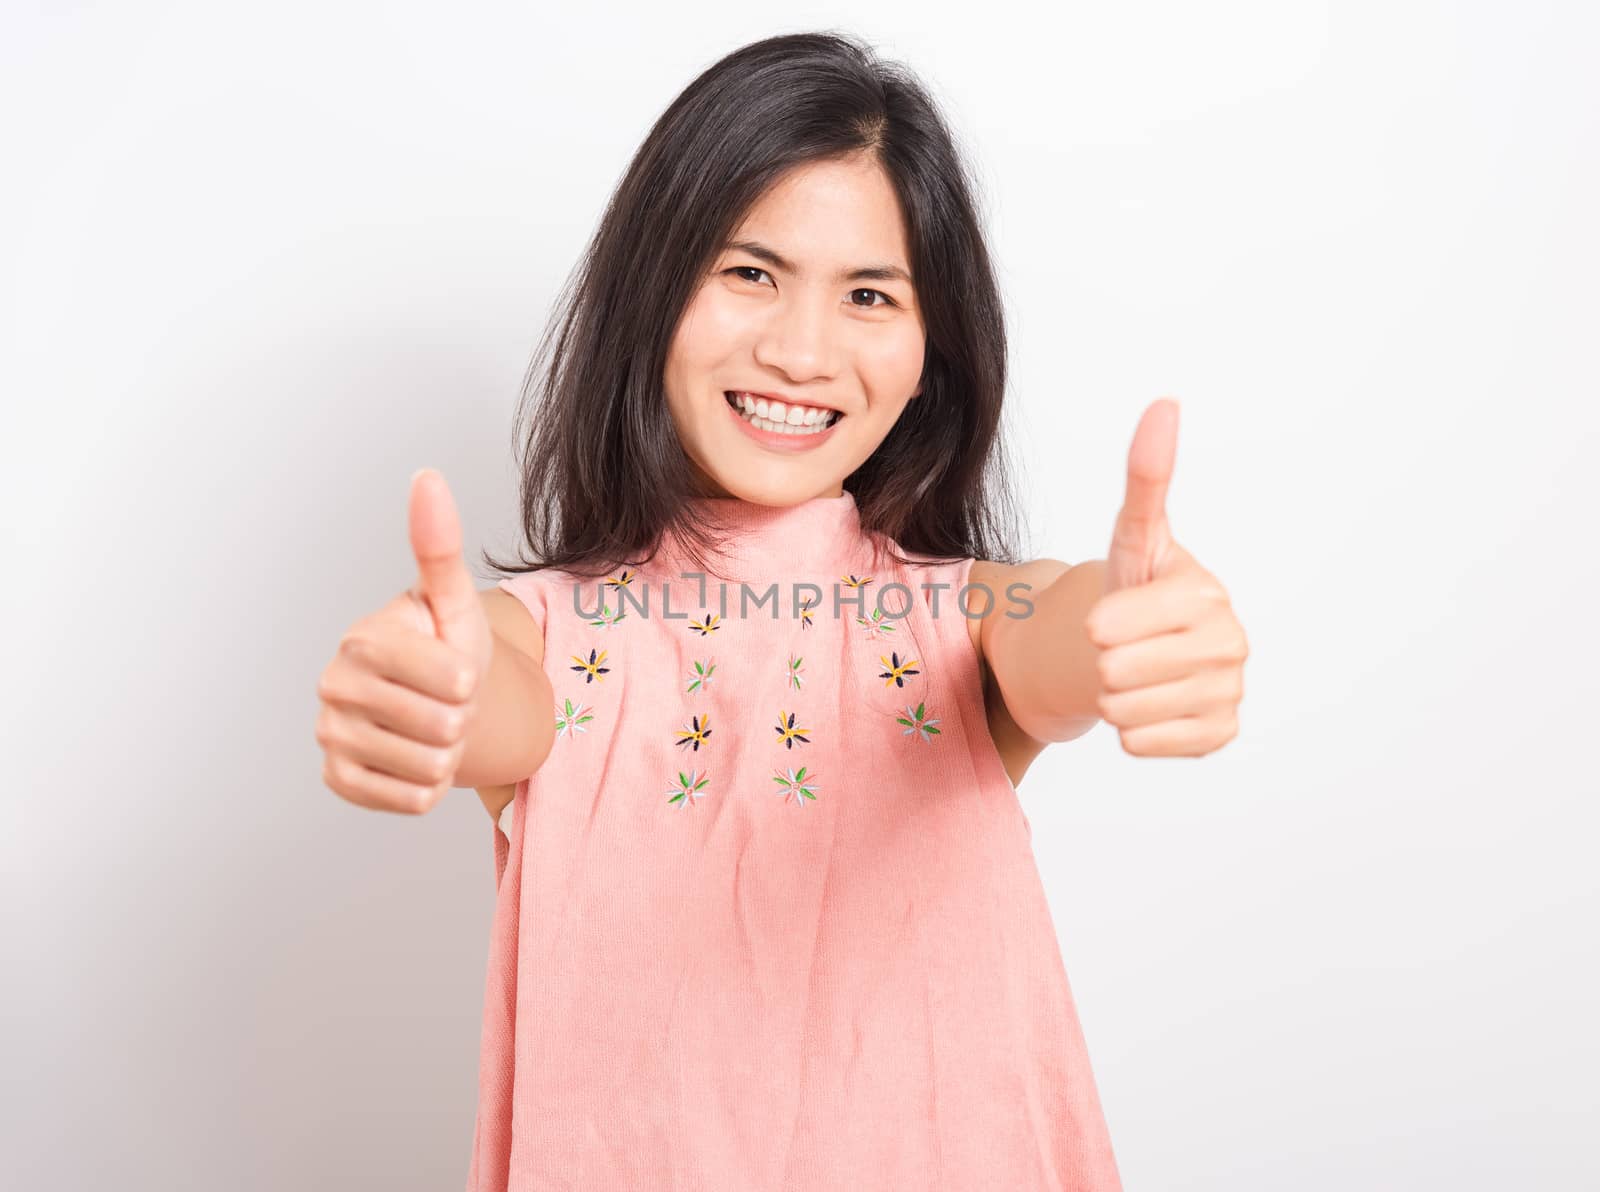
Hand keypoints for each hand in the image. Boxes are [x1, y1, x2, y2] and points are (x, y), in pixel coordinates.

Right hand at [315, 468, 495, 812]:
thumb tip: (427, 477)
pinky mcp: (337, 780)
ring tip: (431, 725)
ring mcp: (331, 735)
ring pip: (431, 767)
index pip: (453, 681)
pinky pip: (411, 799)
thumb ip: (438, 545)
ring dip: (447, 753)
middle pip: (444, 727)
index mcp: (364, 639)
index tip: (455, 665)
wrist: (434, 700)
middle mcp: (334, 685)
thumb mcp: (453, 600)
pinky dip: (427, 785)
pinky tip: (413, 755)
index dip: (470, 679)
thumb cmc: (446, 643)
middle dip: (462, 719)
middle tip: (446, 701)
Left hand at [1084, 399, 1247, 756]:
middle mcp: (1230, 642)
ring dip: (1115, 697)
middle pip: (1114, 672)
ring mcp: (1231, 692)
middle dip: (1104, 661)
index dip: (1096, 625)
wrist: (1147, 645)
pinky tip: (1150, 703)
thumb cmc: (1137, 587)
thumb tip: (1165, 403)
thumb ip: (1146, 477)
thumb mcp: (1132, 537)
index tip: (1108, 618)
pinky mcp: (1222, 734)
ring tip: (1135, 673)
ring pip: (1124, 711)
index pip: (1110, 629)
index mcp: (1206, 593)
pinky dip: (1134, 731)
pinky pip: (1145, 744)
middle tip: (1124, 646)